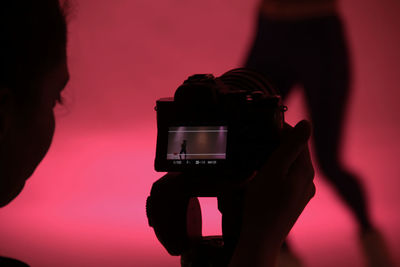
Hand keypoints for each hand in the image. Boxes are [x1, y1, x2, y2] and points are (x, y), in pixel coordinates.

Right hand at [230, 120, 314, 266]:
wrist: (260, 238)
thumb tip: (306, 123)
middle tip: (257, 141)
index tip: (263, 126)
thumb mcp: (274, 170)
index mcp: (305, 170)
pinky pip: (287, 178)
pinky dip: (276, 172)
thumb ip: (291, 146)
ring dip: (276, 158)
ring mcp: (302, 193)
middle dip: (278, 144)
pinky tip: (264, 177)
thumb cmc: (264, 204)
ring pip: (290, 166)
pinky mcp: (293, 201)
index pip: (297, 138)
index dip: (280, 129)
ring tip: (258, 158)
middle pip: (295, 152)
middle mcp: (308, 181)